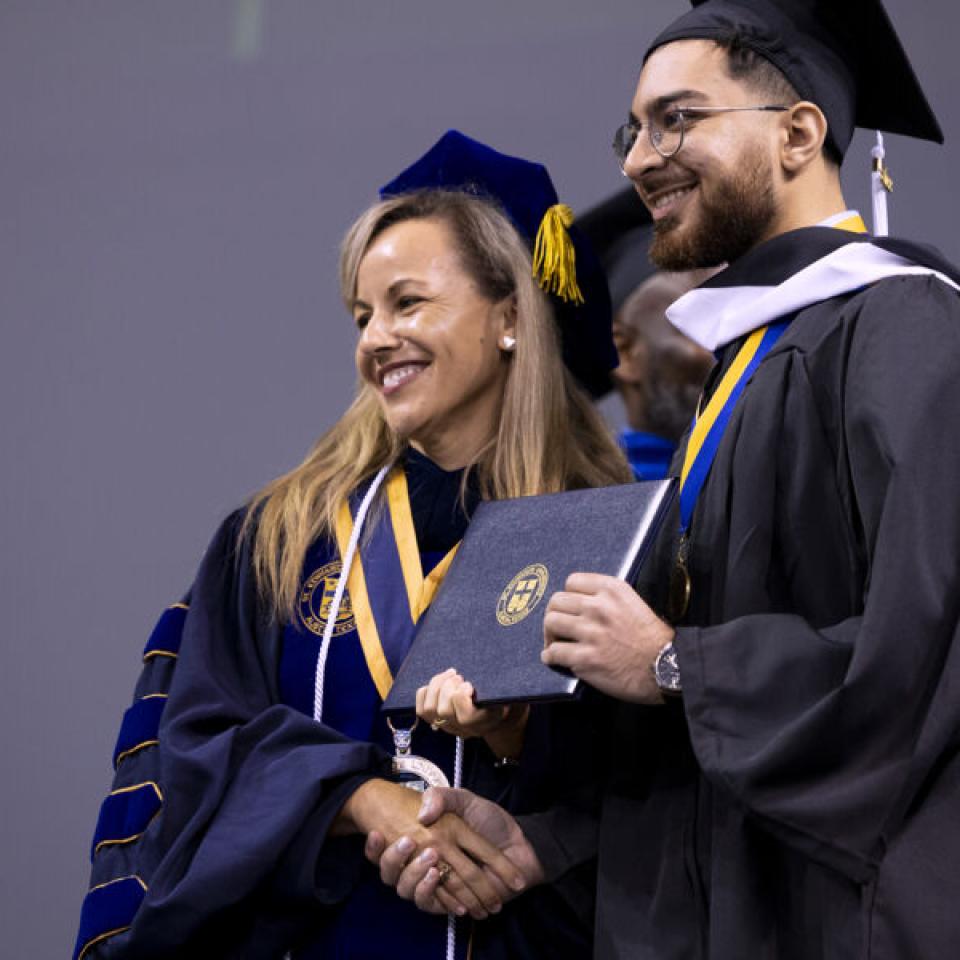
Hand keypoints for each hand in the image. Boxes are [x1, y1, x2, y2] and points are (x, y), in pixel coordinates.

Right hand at [366, 787, 541, 915]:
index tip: (373, 833)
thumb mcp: (464, 799)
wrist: (520, 842)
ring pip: (410, 891)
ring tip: (431, 866)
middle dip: (394, 859)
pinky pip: (433, 906)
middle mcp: (424, 862)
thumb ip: (442, 798)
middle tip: (409, 842)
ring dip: (416, 879)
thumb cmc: (490, 819)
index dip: (374, 846)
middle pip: (393, 871)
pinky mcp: (451, 900)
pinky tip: (444, 886)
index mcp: (423, 838)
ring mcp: (437, 882)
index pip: (388, 846)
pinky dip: (438, 900)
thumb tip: (422, 815)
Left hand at [416, 668, 528, 758]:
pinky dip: (426, 692)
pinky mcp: (437, 720)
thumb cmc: (503, 696)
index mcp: (485, 722)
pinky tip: (439, 683)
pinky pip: (421, 709)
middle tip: (459, 676)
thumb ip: (507, 685)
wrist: (498, 712)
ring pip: (430, 710)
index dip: (462, 695)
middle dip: (448, 687)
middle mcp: (465, 729)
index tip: (470, 685)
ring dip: (437, 686)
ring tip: (450, 675)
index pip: (464, 717)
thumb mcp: (510, 691)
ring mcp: (449, 726)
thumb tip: (507, 672)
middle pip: (443, 711)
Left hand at [541, 572, 673, 703]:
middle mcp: (599, 607)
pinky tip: (553, 659)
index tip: (569, 608)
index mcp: (612, 590)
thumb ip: (609, 599)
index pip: (572, 582)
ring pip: (551, 623)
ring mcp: (591, 633)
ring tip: (554, 643)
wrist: (668, 668)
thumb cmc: (654, 639)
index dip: (568, 596)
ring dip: (549, 635)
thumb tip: (584, 603)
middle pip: (556, 602)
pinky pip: (554, 652)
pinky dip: (550, 656)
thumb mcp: (634, 603)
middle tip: (558, 627)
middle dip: (554, 614)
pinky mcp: (586, 658)